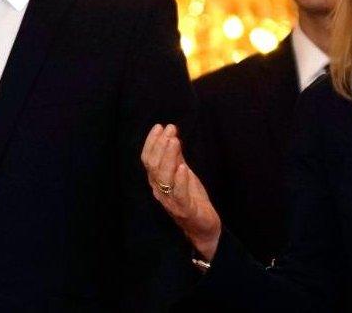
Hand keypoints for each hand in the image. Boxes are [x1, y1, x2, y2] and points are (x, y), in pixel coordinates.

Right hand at [140, 124, 221, 259]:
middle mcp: (159, 191)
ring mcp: (170, 201)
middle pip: (153, 166)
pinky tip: (182, 167)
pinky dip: (180, 180)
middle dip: (160, 145)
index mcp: (157, 181)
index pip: (148, 159)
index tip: (160, 126)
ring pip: (163, 178)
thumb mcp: (183, 174)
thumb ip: (176, 158)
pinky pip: (178, 194)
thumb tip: (171, 136)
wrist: (203, 227)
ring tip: (175, 141)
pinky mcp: (184, 210)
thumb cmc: (191, 199)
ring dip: (168, 157)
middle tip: (170, 130)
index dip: (152, 142)